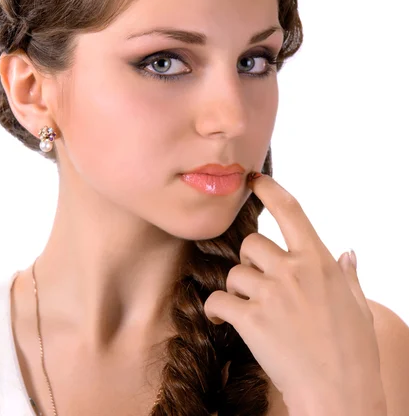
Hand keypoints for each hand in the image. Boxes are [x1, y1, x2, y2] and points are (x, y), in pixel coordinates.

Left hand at [203, 174, 385, 414]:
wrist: (340, 395)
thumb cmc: (353, 352)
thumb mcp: (358, 306)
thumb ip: (348, 275)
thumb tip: (348, 253)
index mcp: (318, 260)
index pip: (290, 210)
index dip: (268, 189)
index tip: (254, 179)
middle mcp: (293, 270)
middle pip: (252, 242)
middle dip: (251, 260)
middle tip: (259, 283)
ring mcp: (271, 294)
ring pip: (235, 272)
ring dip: (237, 288)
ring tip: (249, 309)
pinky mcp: (250, 320)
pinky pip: (218, 299)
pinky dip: (216, 307)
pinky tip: (222, 317)